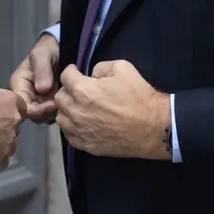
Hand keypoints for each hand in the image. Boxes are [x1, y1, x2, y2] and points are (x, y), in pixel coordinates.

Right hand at [0, 88, 26, 173]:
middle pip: (13, 127)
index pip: (19, 106)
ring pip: (9, 146)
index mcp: (10, 101)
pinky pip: (1, 163)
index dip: (8, 113)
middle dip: (2, 131)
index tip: (0, 116)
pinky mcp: (1, 158)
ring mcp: (10, 141)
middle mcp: (14, 120)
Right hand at [9, 33, 59, 123]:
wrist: (60, 48)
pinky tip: (69, 104)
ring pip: (43, 118)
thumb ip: (41, 69)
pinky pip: (52, 115)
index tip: (53, 104)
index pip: (22, 106)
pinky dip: (60, 113)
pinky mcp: (48, 104)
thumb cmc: (48, 49)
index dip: (36, 110)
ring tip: (66, 102)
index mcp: (18, 85)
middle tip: (62, 105)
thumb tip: (41, 89)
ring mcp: (37, 102)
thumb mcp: (42, 54)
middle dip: (47, 113)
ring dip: (54, 114)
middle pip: (32, 115)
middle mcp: (26, 97)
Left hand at [55, 60, 171, 160]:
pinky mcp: (87, 146)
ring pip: (60, 118)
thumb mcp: (122, 68)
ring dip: (67, 110)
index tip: (77, 72)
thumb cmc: (139, 96)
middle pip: (59, 97)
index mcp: (83, 91)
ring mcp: (80, 131)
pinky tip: (83, 123)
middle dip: (68, 90)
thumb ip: (100, 67)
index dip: (71, 71)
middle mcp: (76, 112)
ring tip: (80, 107)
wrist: (154, 128)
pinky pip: (69, 135)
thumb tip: (91, 75)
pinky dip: (72, 128)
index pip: (65, 77)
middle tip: (80, 89)